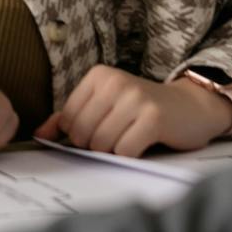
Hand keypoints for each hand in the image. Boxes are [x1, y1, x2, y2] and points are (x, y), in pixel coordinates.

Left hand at [34, 66, 231, 156]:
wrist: (192, 107)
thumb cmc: (143, 110)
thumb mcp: (105, 105)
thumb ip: (71, 117)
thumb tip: (39, 134)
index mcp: (98, 76)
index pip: (67, 119)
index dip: (79, 135)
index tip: (100, 130)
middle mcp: (115, 82)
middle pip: (82, 133)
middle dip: (96, 145)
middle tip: (117, 137)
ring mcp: (135, 98)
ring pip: (101, 144)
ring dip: (114, 151)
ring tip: (130, 138)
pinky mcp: (153, 118)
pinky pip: (124, 151)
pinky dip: (130, 155)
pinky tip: (143, 144)